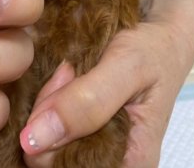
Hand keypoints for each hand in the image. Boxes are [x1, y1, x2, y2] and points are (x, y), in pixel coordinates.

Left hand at [20, 19, 193, 167]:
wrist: (159, 37)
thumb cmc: (153, 50)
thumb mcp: (128, 67)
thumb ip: (90, 101)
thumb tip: (34, 140)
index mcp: (131, 161)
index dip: (52, 132)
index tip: (67, 83)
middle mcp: (111, 159)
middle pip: (51, 154)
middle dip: (50, 109)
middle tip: (70, 71)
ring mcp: (95, 143)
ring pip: (45, 136)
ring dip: (50, 98)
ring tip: (72, 70)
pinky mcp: (85, 126)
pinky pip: (50, 120)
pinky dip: (51, 95)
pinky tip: (66, 76)